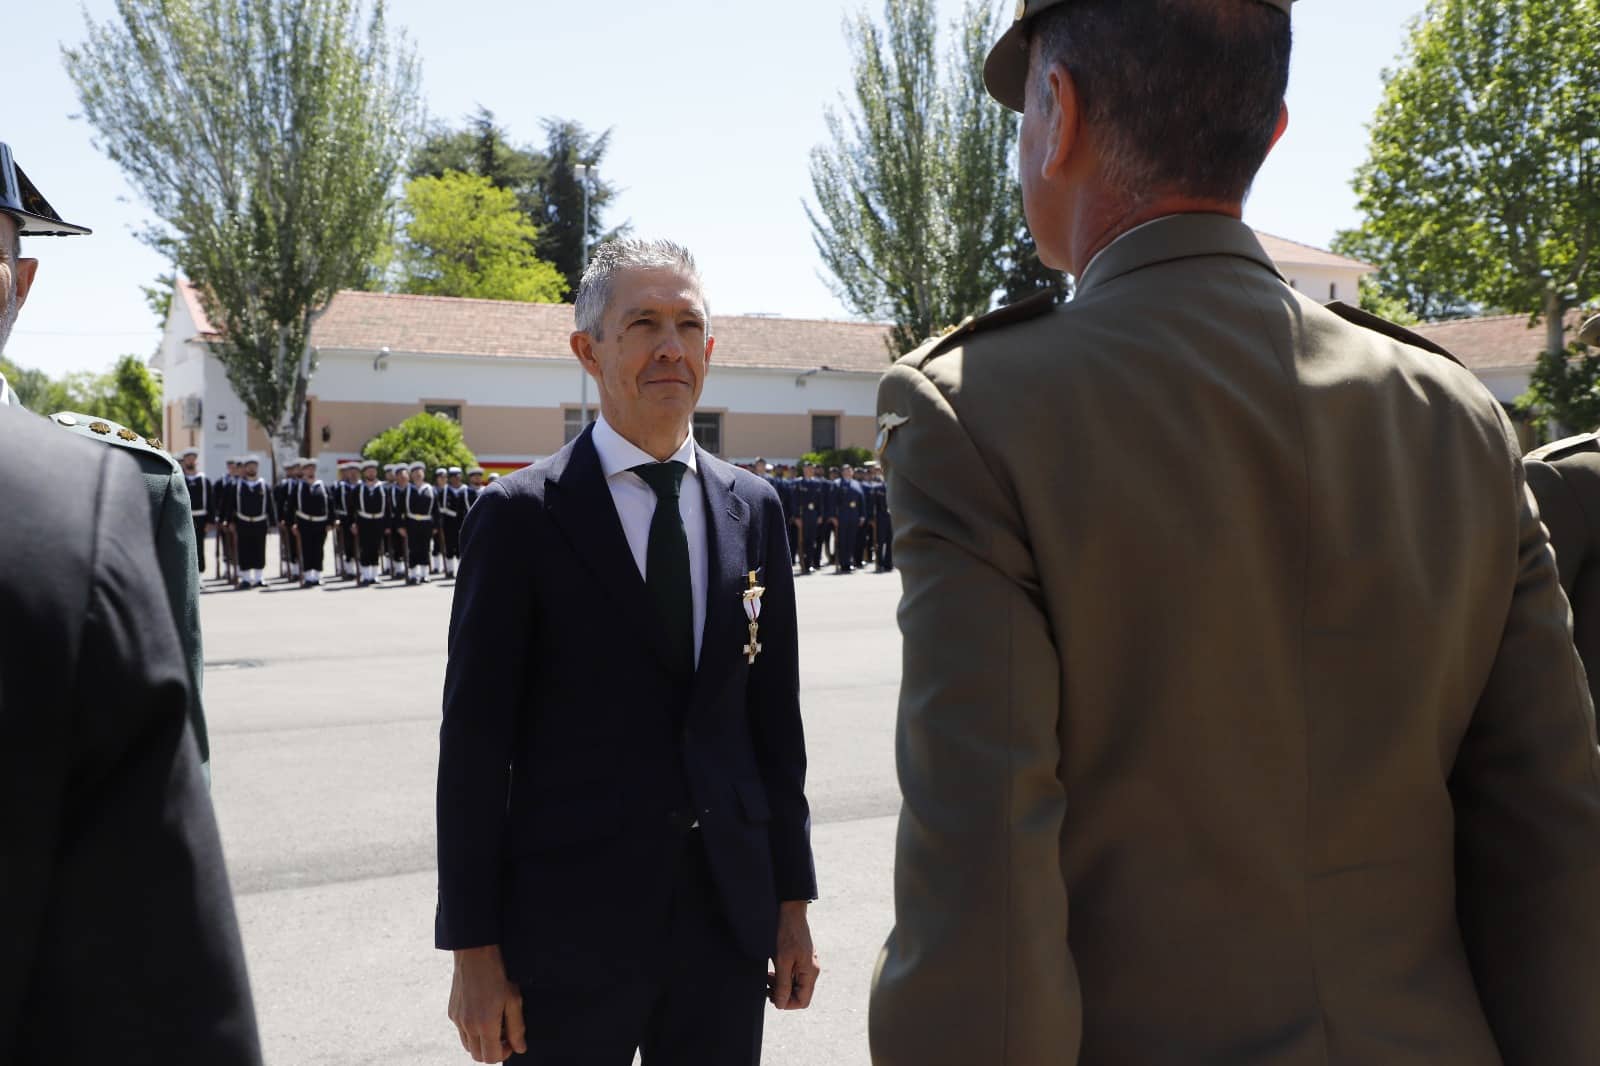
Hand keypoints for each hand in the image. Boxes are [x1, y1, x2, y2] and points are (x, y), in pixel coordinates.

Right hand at [448, 945, 526, 1062]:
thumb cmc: (498, 974)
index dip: (504, 1054)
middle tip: (503, 1033)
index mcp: (485, 1024)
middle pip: (477, 1056)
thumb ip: (517, 1028)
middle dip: (492, 1051)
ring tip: (493, 1023)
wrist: (475, 954)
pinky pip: (461, 1031)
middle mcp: (467, 1026)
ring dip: (481, 1042)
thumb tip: (520, 1048)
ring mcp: (457, 1020)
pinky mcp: (452, 1012)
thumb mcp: (513, 1000)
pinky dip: (472, 1031)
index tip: (511, 1041)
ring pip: (468, 1046)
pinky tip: (482, 1013)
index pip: (490, 1058)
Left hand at [769, 902, 819, 1010]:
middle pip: (798, 994)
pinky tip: (771, 971)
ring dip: (780, 986)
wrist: (790, 910)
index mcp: (810, 972)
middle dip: (782, 994)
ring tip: (767, 979)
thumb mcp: (782, 961)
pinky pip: (793, 975)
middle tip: (766, 987)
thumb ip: (783, 984)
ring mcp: (807, 964)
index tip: (772, 996)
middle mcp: (811, 970)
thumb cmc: (786, 933)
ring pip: (794, 985)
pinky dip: (782, 977)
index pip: (802, 1001)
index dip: (787, 1004)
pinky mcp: (800, 958)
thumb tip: (781, 1005)